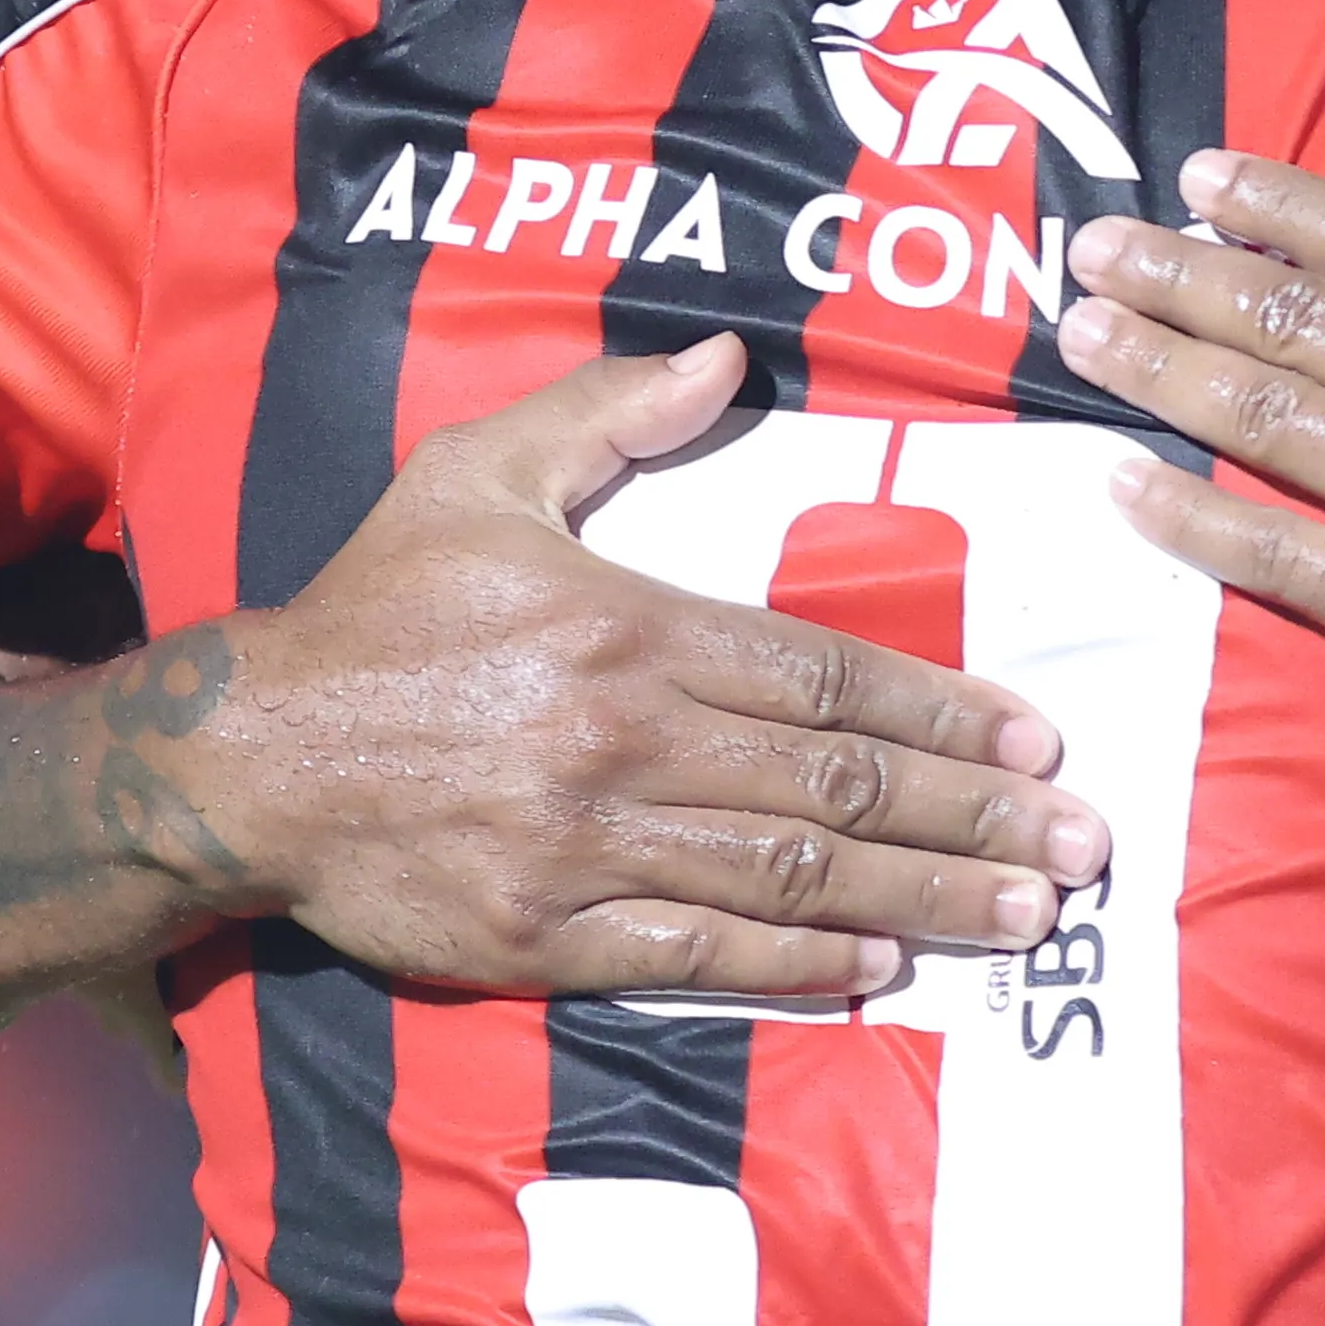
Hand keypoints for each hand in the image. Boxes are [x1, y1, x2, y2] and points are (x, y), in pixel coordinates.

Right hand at [159, 335, 1105, 1000]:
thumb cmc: (376, 607)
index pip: (827, 678)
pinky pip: (695, 956)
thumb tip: (727, 358)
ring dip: (922, 900)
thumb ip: (608, 412)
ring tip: (1025, 915)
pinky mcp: (543, 938)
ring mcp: (586, 849)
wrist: (244, 755)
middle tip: (1079, 847)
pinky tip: (881, 967)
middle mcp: (624, 741)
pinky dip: (796, 963)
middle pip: (836, 787)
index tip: (1038, 741)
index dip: (945, 714)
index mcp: (627, 628)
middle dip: (974, 818)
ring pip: (789, 878)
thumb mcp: (476, 472)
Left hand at [1054, 91, 1324, 870]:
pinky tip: (1118, 485)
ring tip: (1079, 331)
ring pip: (1266, 416)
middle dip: (1182, 272)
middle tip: (1093, 245)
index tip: (1203, 175)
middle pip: (1299, 317)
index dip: (1282, 203)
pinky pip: (1271, 554)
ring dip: (1159, 368)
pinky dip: (1186, 518)